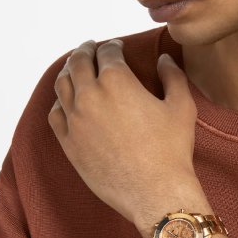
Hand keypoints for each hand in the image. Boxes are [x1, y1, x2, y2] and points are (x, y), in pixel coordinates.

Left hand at [48, 38, 199, 226]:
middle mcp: (89, 95)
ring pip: (62, 85)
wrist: (155, 191)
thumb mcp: (182, 107)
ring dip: (69, 70)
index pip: (108, 53)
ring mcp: (75, 120)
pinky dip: (59, 102)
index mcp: (117, 81)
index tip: (117, 46)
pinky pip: (55, 114)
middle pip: (79, 62)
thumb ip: (173, 76)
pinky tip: (66, 101)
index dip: (113, 46)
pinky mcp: (68, 143)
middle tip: (90, 46)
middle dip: (85, 50)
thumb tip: (164, 59)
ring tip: (74, 67)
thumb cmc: (172, 149)